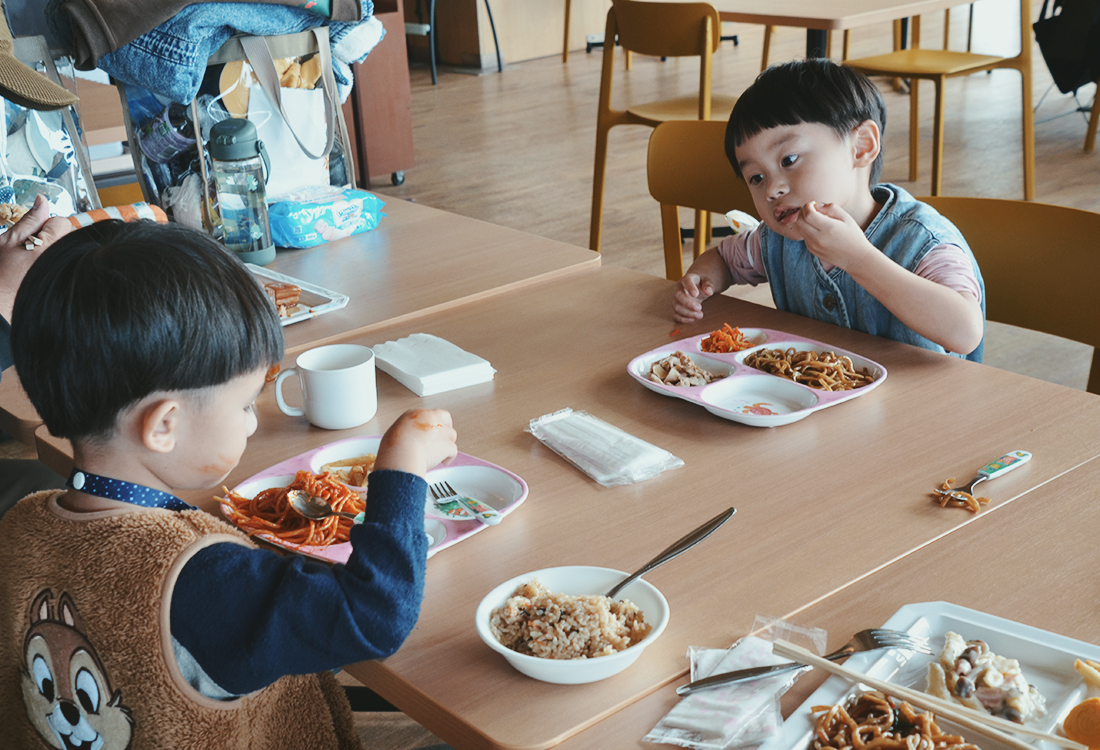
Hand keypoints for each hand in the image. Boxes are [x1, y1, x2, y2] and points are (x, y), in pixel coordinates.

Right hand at [0, 195, 71, 321]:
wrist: (0, 301)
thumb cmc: (0, 273)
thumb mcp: (8, 241)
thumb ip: (29, 220)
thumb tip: (42, 201)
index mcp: (50, 244)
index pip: (61, 221)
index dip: (45, 225)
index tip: (33, 234)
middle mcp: (63, 257)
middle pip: (69, 234)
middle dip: (53, 236)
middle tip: (32, 247)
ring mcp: (67, 269)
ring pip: (69, 249)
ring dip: (56, 250)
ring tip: (35, 261)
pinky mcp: (68, 282)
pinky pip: (70, 263)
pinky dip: (59, 263)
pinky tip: (41, 271)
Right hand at [374, 409, 457, 477]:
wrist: (402, 453)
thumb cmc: (394, 446)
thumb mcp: (393, 433)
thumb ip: (403, 433)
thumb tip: (403, 440)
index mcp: (415, 414)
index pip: (427, 415)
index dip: (429, 424)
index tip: (427, 432)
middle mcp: (430, 419)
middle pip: (444, 418)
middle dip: (444, 427)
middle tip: (441, 437)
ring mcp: (441, 431)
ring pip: (451, 434)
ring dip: (448, 442)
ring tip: (442, 451)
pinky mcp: (447, 444)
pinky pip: (453, 451)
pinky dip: (449, 457)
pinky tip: (445, 461)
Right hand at [672, 273, 714, 322]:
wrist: (696, 289)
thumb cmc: (700, 285)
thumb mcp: (707, 282)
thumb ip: (708, 285)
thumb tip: (709, 292)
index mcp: (686, 280)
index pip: (686, 281)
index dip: (690, 287)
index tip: (696, 294)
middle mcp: (678, 289)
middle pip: (678, 296)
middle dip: (688, 303)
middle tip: (699, 308)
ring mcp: (675, 300)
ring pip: (677, 307)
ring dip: (688, 313)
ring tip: (700, 315)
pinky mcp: (676, 309)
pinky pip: (676, 315)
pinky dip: (683, 319)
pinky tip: (693, 319)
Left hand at [794, 201, 875, 271]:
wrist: (855, 257)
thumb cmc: (853, 235)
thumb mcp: (847, 218)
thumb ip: (832, 208)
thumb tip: (817, 205)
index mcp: (829, 228)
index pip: (808, 214)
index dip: (807, 206)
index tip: (813, 203)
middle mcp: (818, 238)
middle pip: (800, 221)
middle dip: (803, 212)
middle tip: (811, 209)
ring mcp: (814, 246)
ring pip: (799, 229)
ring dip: (803, 220)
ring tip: (814, 218)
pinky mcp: (812, 250)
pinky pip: (804, 236)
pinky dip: (806, 229)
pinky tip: (816, 228)